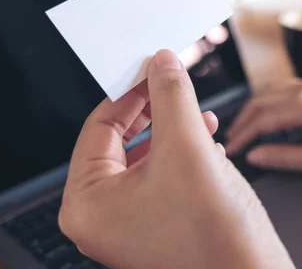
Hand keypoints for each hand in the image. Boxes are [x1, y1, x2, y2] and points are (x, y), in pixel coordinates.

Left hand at [59, 50, 293, 268]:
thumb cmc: (214, 237)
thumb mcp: (187, 146)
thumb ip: (170, 96)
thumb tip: (161, 64)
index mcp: (88, 204)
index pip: (99, 127)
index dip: (129, 92)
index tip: (150, 68)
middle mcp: (102, 218)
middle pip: (121, 142)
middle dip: (154, 111)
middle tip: (171, 83)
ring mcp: (129, 225)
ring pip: (146, 157)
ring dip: (174, 130)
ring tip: (200, 114)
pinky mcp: (156, 227)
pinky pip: (161, 177)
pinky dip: (183, 154)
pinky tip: (209, 143)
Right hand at [225, 79, 301, 171]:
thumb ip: (283, 157)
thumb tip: (255, 156)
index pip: (259, 120)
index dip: (241, 137)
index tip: (230, 150)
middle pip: (258, 101)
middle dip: (241, 121)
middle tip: (231, 139)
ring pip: (268, 90)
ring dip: (253, 108)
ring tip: (244, 127)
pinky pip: (283, 87)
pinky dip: (268, 100)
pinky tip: (268, 114)